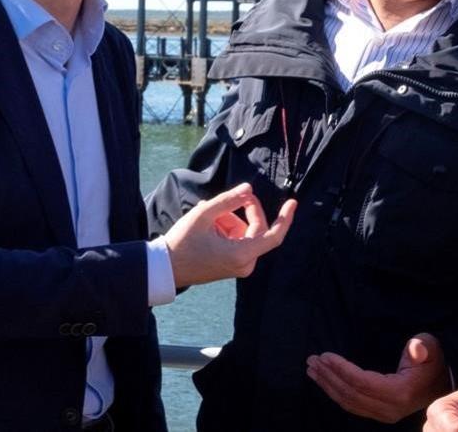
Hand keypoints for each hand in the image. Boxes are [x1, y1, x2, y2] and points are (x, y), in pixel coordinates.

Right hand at [163, 182, 295, 286]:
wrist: (165, 268)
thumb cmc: (182, 243)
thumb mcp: (203, 215)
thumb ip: (228, 200)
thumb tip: (249, 189)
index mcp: (241, 255)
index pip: (274, 236)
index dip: (285, 218)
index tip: (293, 202)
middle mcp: (244, 264)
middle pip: (257, 229)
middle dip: (243, 212)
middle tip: (228, 198)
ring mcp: (239, 267)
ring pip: (245, 234)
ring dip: (230, 220)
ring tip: (207, 215)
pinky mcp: (232, 266)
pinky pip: (238, 242)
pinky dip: (227, 229)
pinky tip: (208, 225)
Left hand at [307, 332, 449, 423]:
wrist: (441, 384)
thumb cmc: (434, 363)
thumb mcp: (432, 349)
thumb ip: (423, 347)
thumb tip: (415, 348)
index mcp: (399, 393)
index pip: (362, 382)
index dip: (341, 369)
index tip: (325, 356)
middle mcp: (389, 408)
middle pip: (350, 394)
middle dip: (328, 376)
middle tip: (312, 360)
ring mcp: (383, 414)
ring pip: (348, 402)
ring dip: (328, 385)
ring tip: (312, 369)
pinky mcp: (378, 413)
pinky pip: (352, 405)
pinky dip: (335, 392)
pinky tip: (325, 381)